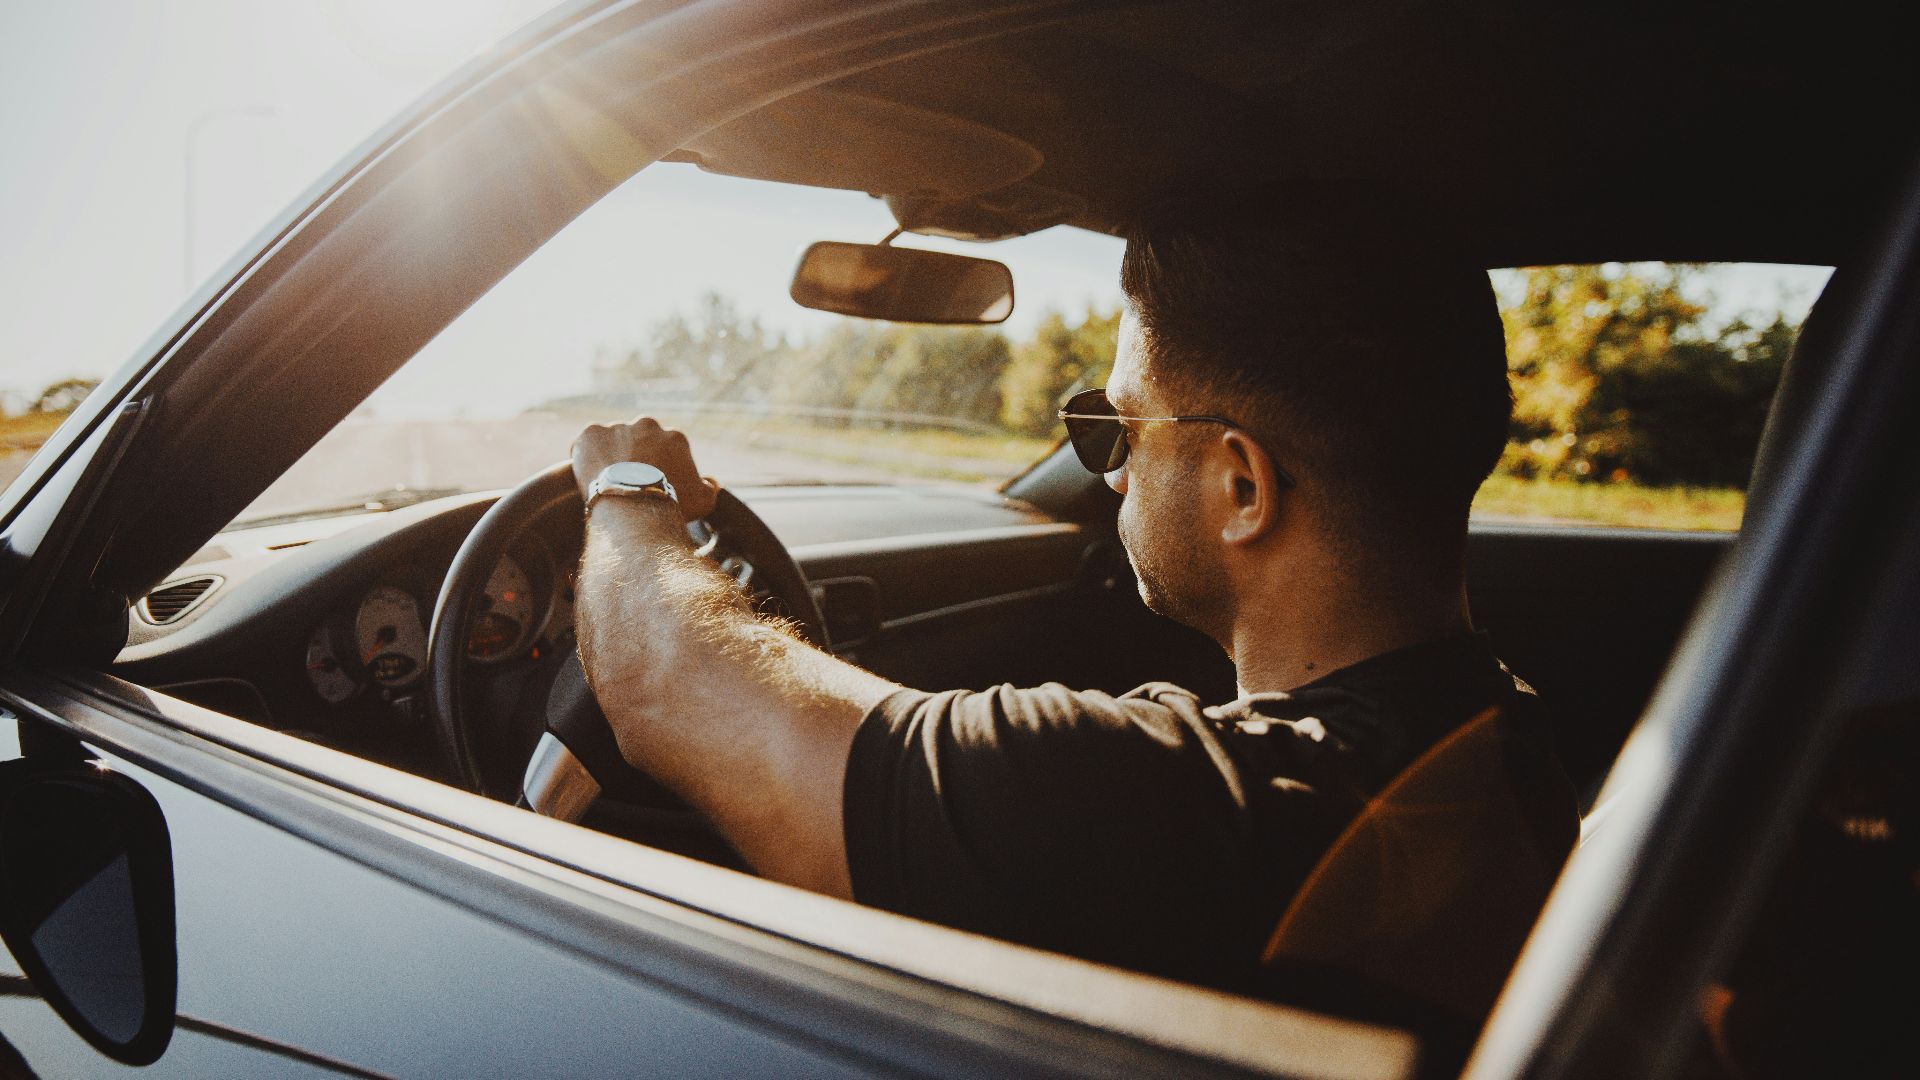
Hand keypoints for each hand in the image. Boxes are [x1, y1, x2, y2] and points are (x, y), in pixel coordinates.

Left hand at [571, 417, 718, 520]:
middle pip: (639, 440)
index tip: (649, 484)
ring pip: (612, 441)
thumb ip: (710, 487)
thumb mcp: (704, 501)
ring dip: (610, 456)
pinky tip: (589, 477)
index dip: (658, 468)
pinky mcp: (591, 433)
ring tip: (606, 482)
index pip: (665, 449)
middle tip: (627, 483)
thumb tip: (710, 480)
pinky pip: (586, 445)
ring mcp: (618, 427)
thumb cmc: (672, 505)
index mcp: (675, 437)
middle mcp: (648, 425)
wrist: (634, 505)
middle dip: (634, 456)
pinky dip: (585, 457)